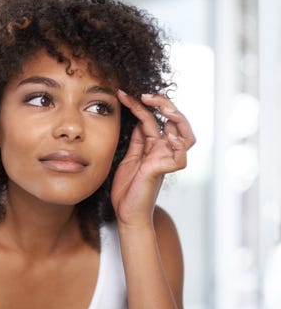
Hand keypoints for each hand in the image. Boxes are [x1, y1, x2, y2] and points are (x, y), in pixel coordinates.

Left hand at [111, 90, 194, 227]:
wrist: (126, 213)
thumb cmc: (128, 188)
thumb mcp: (130, 157)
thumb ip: (137, 140)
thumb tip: (139, 120)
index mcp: (153, 146)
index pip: (152, 119)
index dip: (139, 105)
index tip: (123, 94)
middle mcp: (163, 151)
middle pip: (175, 122)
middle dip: (165, 105)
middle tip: (146, 95)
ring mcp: (165, 160)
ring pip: (186, 136)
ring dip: (177, 119)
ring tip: (162, 108)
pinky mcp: (163, 171)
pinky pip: (180, 157)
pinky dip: (178, 145)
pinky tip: (168, 136)